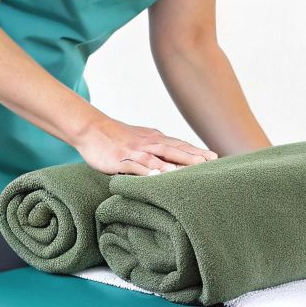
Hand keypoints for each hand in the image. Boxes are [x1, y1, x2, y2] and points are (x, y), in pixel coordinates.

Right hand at [75, 117, 217, 175]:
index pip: (179, 144)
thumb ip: (157, 146)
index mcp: (155, 138)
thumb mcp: (140, 138)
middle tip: (210, 163)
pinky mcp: (120, 159)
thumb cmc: (116, 136)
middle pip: (174, 150)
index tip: (214, 157)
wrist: (91, 128)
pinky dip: (147, 171)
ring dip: (175, 164)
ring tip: (190, 172)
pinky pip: (135, 166)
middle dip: (193, 157)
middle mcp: (148, 143)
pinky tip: (156, 178)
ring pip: (158, 157)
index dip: (196, 150)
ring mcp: (134, 151)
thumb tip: (173, 158)